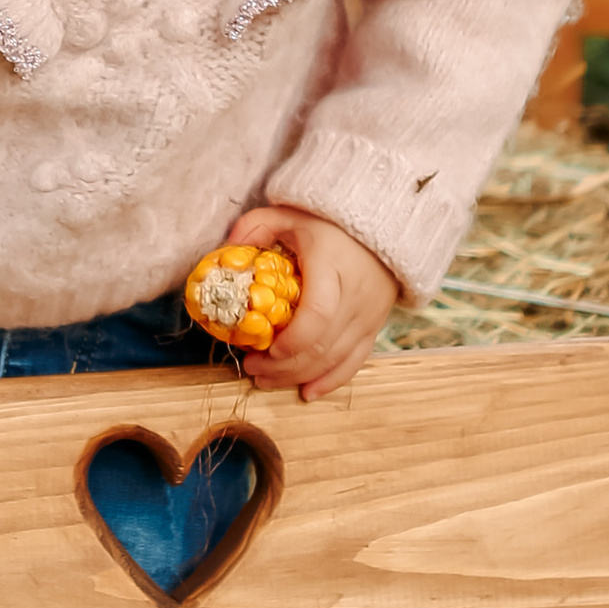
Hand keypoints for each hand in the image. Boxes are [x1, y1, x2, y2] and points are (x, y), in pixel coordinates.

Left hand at [221, 208, 398, 401]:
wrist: (382, 230)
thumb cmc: (330, 224)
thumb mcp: (290, 215)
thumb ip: (256, 226)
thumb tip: (225, 251)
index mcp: (332, 266)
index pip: (317, 315)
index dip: (290, 341)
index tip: (262, 349)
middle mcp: (355, 296)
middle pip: (322, 345)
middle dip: (284, 365)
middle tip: (252, 369)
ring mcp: (369, 316)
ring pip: (336, 359)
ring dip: (299, 376)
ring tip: (266, 379)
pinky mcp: (375, 328)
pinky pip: (354, 363)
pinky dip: (331, 382)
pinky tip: (307, 392)